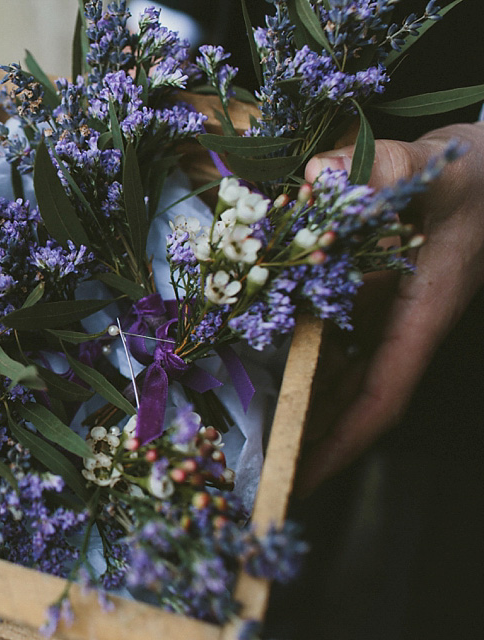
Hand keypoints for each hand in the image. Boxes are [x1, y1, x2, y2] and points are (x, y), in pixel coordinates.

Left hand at [296, 121, 483, 494]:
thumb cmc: (473, 173)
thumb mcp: (431, 166)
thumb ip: (383, 169)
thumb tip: (320, 176)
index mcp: (421, 316)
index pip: (379, 396)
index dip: (341, 442)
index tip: (302, 477)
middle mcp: (402, 324)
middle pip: (351, 397)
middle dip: (310, 434)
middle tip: (259, 466)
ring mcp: (388, 311)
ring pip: (340, 369)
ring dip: (302, 397)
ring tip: (254, 425)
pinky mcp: (375, 291)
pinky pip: (335, 334)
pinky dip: (305, 350)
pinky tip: (269, 354)